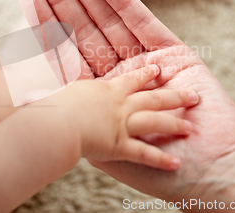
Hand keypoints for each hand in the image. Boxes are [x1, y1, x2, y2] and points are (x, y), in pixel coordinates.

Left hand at [23, 0, 234, 201]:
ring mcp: (146, 61)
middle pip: (85, 30)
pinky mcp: (173, 53)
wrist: (213, 172)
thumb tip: (26, 97)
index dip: (46, 22)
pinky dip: (123, 2)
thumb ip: (74, 114)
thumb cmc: (158, 169)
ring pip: (110, 21)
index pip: (66, 52)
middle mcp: (119, 74)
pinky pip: (143, 22)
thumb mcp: (103, 143)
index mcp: (99, 95)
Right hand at [53, 64, 198, 170]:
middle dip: (174, 96)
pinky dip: (159, 160)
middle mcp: (119, 105)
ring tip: (189, 128)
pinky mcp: (120, 146)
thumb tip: (42, 76)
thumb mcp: (55, 88)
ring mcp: (122, 125)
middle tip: (192, 97)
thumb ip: (54, 82)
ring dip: (174, 124)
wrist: (54, 122)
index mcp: (105, 90)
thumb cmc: (50, 104)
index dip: (146, 75)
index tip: (158, 70)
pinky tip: (175, 165)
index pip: (131, 80)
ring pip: (154, 121)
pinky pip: (143, 154)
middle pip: (152, 98)